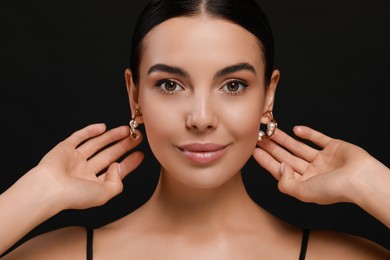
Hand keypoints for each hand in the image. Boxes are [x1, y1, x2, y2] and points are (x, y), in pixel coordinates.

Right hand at [33, 123, 143, 209]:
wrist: (49, 188)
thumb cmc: (74, 195)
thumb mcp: (105, 194)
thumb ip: (117, 183)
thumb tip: (117, 166)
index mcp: (93, 184)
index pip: (115, 171)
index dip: (128, 163)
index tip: (140, 154)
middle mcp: (84, 171)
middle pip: (108, 155)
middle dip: (123, 146)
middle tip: (137, 137)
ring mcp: (74, 159)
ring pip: (96, 144)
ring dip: (111, 137)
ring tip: (127, 130)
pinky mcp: (65, 148)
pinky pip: (79, 137)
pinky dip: (90, 131)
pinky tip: (103, 127)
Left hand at [253, 125, 377, 204]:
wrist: (361, 179)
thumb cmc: (334, 189)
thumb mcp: (302, 191)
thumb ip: (285, 182)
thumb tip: (280, 167)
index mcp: (305, 183)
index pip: (280, 171)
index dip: (266, 161)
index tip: (254, 150)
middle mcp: (313, 172)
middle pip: (287, 157)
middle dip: (273, 148)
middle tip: (260, 137)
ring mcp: (323, 159)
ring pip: (299, 147)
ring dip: (285, 139)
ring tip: (272, 130)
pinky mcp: (334, 148)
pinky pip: (318, 138)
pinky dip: (307, 133)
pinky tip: (296, 129)